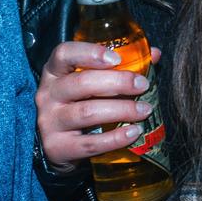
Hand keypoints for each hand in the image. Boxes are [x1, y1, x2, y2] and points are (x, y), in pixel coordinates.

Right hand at [35, 41, 161, 173]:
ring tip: (144, 110)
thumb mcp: (91, 83)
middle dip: (117, 82)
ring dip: (121, 110)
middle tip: (142, 86)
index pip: (64, 54)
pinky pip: (90, 143)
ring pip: (87, 112)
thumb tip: (154, 55)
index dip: (90, 53)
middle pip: (81, 83)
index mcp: (55, 72)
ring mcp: (49, 122)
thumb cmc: (79, 104)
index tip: (117, 58)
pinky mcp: (57, 148)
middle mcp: (48, 95)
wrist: (57, 146)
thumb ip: (120, 67)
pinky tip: (133, 132)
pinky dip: (115, 138)